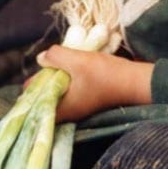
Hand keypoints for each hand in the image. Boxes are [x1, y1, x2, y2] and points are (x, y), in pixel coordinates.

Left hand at [35, 45, 153, 122]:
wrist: (134, 81)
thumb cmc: (105, 74)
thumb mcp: (78, 60)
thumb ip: (56, 56)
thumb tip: (41, 58)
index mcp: (62, 108)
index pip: (35, 102)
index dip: (33, 86)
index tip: (39, 70)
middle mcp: (69, 112)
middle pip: (46, 97)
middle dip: (45, 80)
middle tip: (50, 64)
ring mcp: (79, 106)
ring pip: (59, 92)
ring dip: (58, 78)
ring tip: (61, 62)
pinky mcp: (88, 99)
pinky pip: (70, 90)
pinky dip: (69, 79)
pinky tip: (74, 66)